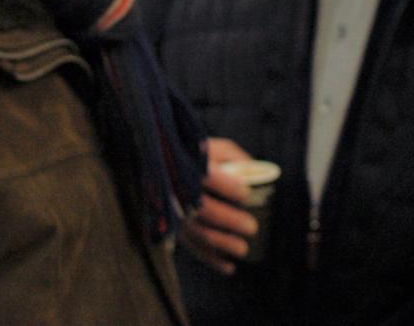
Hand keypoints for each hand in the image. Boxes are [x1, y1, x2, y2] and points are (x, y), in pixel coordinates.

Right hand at [180, 137, 258, 274]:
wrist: (158, 163)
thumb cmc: (191, 153)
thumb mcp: (211, 146)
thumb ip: (234, 156)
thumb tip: (256, 171)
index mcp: (188, 166)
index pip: (210, 179)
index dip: (228, 188)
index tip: (246, 193)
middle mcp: (177, 190)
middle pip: (204, 210)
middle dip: (229, 221)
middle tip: (252, 228)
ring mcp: (173, 211)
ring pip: (197, 232)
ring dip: (221, 244)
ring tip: (243, 249)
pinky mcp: (173, 226)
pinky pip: (191, 245)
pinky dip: (210, 258)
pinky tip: (229, 267)